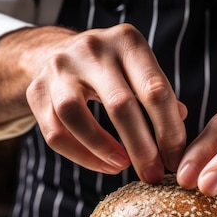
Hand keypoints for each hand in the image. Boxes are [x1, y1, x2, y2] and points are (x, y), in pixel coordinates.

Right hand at [0, 24, 186, 182]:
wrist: (57, 51)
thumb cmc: (112, 68)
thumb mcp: (140, 70)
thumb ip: (160, 100)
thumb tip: (180, 142)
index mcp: (127, 41)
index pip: (155, 90)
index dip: (169, 130)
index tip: (176, 160)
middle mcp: (92, 49)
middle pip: (120, 105)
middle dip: (141, 147)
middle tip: (153, 175)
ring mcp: (59, 68)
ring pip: (76, 116)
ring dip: (103, 149)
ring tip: (122, 167)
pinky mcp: (36, 90)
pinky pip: (55, 132)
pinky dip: (80, 155)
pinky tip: (102, 164)